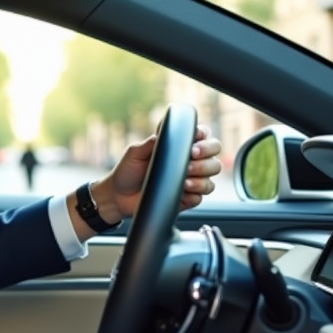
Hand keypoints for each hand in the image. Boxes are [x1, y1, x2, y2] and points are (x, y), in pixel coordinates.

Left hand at [92, 124, 221, 222]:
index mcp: (179, 147)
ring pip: (211, 176)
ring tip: (184, 178)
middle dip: (206, 157)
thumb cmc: (127, 171)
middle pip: (214, 156)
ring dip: (201, 176)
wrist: (118, 196)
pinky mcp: (186, 198)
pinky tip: (183, 191)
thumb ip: (150, 142)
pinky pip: (201, 196)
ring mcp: (190, 181)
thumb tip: (161, 134)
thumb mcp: (135, 152)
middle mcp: (189, 162)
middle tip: (190, 158)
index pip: (204, 136)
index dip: (204, 137)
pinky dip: (195, 193)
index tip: (194, 142)